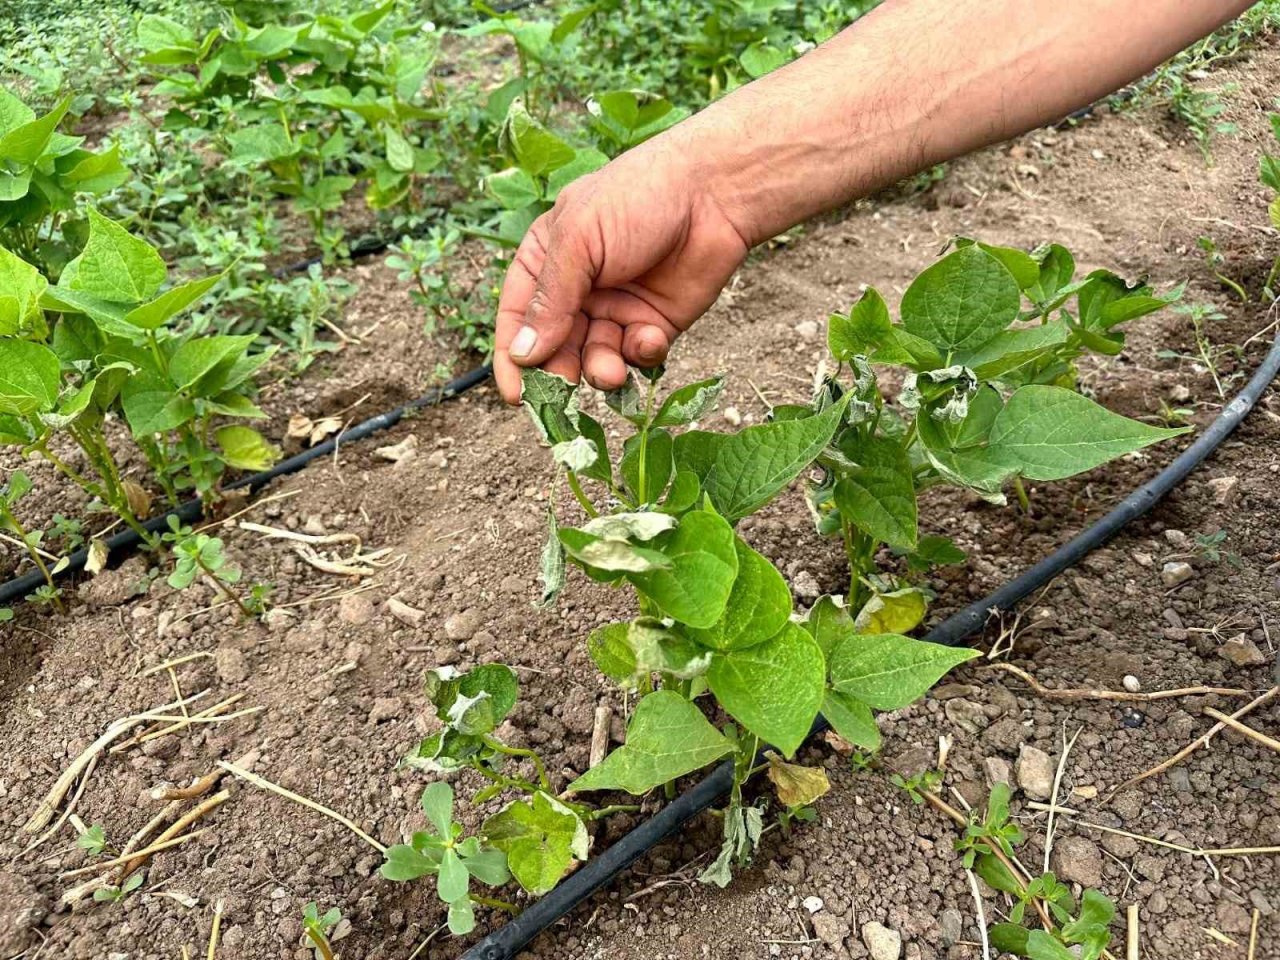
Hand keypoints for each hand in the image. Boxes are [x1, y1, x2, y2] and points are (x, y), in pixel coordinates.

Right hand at [494, 128, 750, 403]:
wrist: (713, 194)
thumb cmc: (637, 199)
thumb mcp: (579, 240)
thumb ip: (551, 300)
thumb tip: (522, 354)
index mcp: (547, 260)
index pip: (517, 317)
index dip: (512, 358)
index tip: (514, 396)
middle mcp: (578, 289)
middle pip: (555, 347)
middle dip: (559, 372)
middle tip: (564, 390)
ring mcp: (617, 308)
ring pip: (596, 358)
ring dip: (601, 371)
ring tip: (612, 373)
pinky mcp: (654, 323)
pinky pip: (636, 355)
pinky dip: (640, 354)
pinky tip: (649, 336)